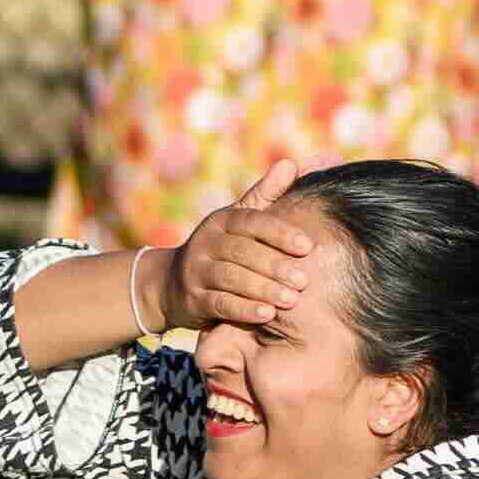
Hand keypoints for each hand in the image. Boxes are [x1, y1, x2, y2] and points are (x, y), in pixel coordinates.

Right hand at [169, 157, 322, 339]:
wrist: (171, 283)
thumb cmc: (220, 247)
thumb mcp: (239, 219)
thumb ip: (265, 194)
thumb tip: (291, 163)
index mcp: (222, 221)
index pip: (251, 221)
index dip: (279, 232)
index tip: (307, 246)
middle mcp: (206, 242)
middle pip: (243, 252)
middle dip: (275, 266)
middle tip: (304, 280)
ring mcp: (196, 270)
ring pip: (231, 278)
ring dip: (263, 289)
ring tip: (290, 300)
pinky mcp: (192, 298)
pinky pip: (219, 303)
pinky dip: (244, 309)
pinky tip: (267, 315)